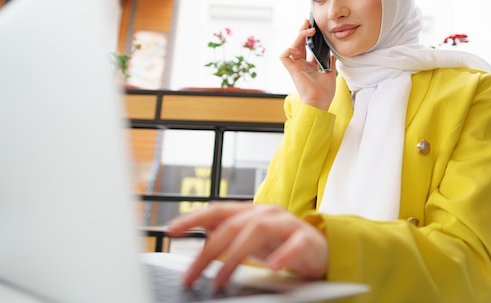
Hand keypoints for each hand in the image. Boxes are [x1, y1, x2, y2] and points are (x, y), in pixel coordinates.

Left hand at [166, 202, 328, 288]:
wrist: (320, 251)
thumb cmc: (281, 244)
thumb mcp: (250, 238)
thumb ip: (228, 232)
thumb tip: (201, 227)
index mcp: (251, 211)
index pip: (218, 210)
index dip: (193, 218)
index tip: (170, 231)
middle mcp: (267, 213)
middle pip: (233, 225)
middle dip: (208, 251)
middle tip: (191, 276)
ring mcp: (288, 224)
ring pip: (258, 231)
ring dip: (235, 256)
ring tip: (220, 279)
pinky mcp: (306, 239)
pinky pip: (294, 245)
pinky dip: (282, 255)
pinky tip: (272, 267)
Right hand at [279, 19, 335, 109]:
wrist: (320, 103)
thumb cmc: (324, 93)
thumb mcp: (330, 73)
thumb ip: (329, 62)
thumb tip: (333, 53)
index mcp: (309, 65)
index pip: (306, 47)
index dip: (308, 37)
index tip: (314, 28)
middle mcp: (301, 64)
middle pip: (298, 43)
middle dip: (301, 31)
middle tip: (307, 21)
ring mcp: (295, 66)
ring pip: (291, 46)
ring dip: (299, 36)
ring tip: (309, 31)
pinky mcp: (292, 69)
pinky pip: (284, 56)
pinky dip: (288, 49)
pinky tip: (298, 46)